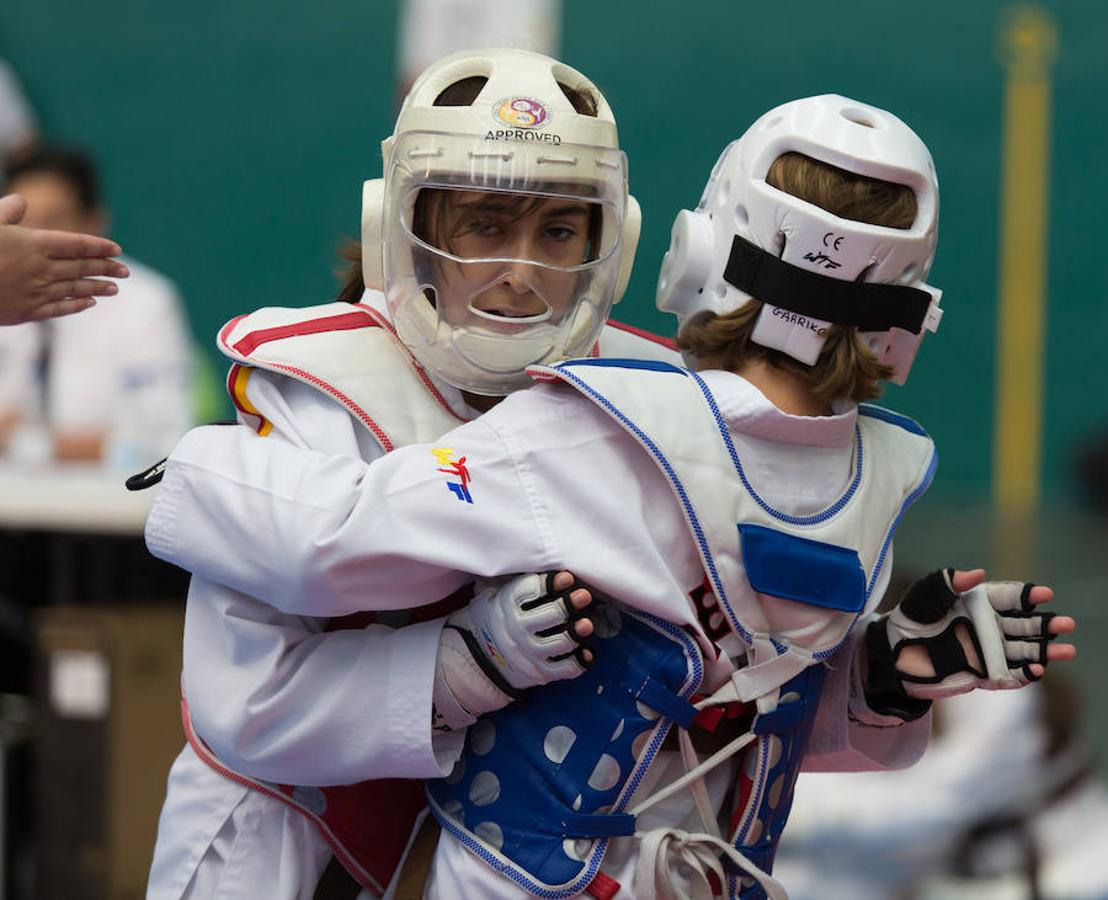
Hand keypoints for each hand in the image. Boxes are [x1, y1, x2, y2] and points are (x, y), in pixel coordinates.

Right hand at [0, 193, 128, 324]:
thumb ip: (7, 212)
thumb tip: (22, 202)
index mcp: (33, 244)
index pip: (76, 244)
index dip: (98, 246)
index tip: (116, 249)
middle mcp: (40, 269)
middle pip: (82, 268)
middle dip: (106, 268)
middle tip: (125, 270)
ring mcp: (35, 292)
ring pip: (75, 289)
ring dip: (97, 288)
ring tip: (115, 288)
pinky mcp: (26, 312)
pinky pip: (59, 309)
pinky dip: (76, 305)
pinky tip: (89, 303)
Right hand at [432, 571, 594, 729]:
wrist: (484, 654)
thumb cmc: (507, 614)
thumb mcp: (505, 593)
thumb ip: (528, 583)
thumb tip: (561, 574)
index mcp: (508, 603)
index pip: (529, 591)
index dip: (550, 584)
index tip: (567, 577)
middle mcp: (517, 628)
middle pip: (548, 616)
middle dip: (568, 605)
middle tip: (584, 596)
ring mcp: (529, 652)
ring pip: (557, 644)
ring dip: (574, 634)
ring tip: (586, 624)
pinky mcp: (539, 672)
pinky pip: (562, 669)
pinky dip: (577, 662)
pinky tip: (588, 652)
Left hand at [864, 568, 1075, 717]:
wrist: (893, 655)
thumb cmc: (910, 618)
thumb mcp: (924, 594)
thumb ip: (948, 581)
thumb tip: (978, 573)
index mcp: (978, 604)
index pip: (1009, 597)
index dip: (1028, 595)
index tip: (1045, 593)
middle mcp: (988, 627)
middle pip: (1025, 624)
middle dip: (1046, 624)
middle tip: (1067, 624)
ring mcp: (987, 651)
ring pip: (1024, 650)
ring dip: (1046, 651)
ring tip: (1068, 650)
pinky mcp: (983, 674)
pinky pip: (1009, 675)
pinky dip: (1025, 674)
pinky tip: (1039, 670)